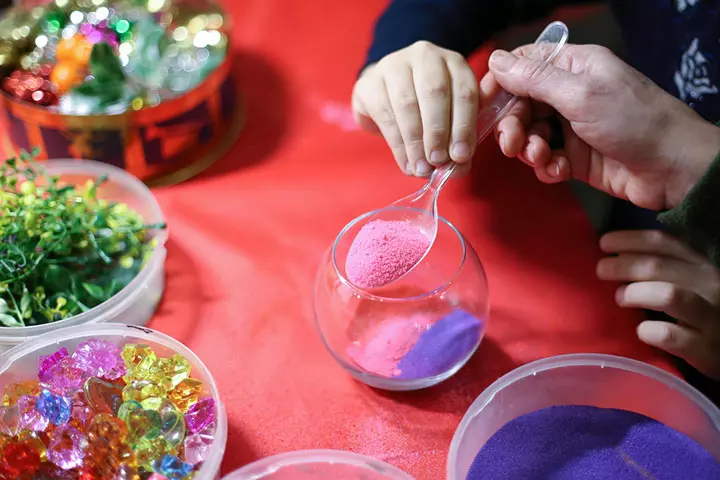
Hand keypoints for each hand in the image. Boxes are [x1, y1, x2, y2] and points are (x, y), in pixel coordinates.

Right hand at [352, 41, 478, 176]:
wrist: (387, 94)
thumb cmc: (427, 108)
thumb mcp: (451, 116)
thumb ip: (462, 136)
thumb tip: (462, 163)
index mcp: (454, 62)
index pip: (464, 92)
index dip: (464, 126)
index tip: (461, 156)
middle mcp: (425, 56)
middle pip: (435, 93)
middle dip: (438, 133)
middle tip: (438, 161)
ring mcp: (394, 64)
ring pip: (407, 104)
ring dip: (416, 142)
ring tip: (421, 167)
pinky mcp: (370, 82)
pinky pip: (385, 114)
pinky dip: (398, 144)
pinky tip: (405, 161)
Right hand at [483, 44, 719, 209]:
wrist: (672, 168)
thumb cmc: (633, 121)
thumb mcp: (580, 94)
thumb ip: (534, 79)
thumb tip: (496, 60)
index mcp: (573, 68)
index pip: (524, 65)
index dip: (500, 83)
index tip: (483, 105)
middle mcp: (569, 94)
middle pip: (521, 104)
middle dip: (512, 124)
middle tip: (512, 144)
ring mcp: (572, 127)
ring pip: (529, 134)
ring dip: (528, 148)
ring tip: (541, 158)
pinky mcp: (575, 158)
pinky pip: (545, 159)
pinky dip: (546, 167)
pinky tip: (558, 171)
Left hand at [597, 230, 719, 379]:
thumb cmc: (702, 313)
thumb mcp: (690, 283)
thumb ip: (662, 268)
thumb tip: (615, 257)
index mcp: (701, 265)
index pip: (664, 243)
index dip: (630, 240)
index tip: (604, 243)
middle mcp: (709, 285)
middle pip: (659, 266)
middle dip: (623, 265)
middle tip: (601, 271)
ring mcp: (710, 317)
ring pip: (668, 295)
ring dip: (636, 293)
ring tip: (620, 298)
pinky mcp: (705, 348)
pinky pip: (670, 335)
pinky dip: (649, 331)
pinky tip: (640, 331)